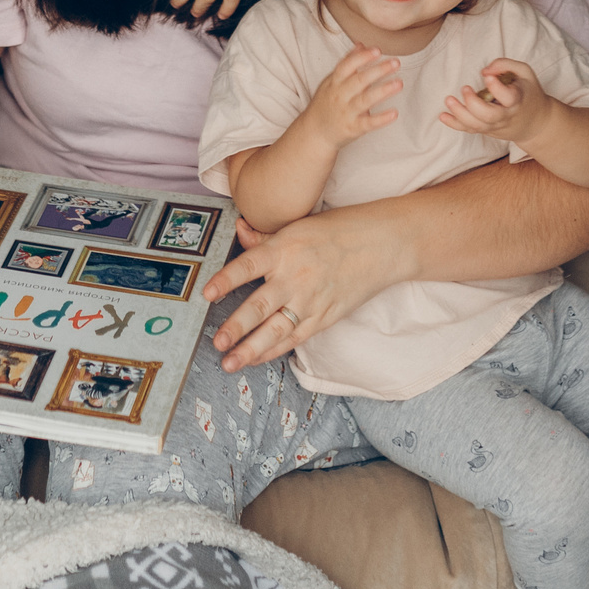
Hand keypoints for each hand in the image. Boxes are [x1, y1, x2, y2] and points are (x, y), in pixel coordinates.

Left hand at [201, 206, 407, 370]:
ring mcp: (311, 301)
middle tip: (217, 342)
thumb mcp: (297, 226)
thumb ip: (265, 237)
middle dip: (236, 327)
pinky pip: (295, 338)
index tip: (206, 294)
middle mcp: (295, 277)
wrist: (381, 244)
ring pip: (276, 330)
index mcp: (284, 249)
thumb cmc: (337, 230)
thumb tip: (238, 230)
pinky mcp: (325, 317)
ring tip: (229, 362)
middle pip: (259, 306)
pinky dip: (274, 350)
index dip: (225, 280)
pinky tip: (256, 358)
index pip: (247, 266)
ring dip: (250, 349)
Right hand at [305, 45, 402, 148]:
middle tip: (396, 63)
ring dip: (383, 91)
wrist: (315, 132)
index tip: (377, 50)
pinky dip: (381, 118)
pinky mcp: (353, 128)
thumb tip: (361, 45)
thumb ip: (347, 63)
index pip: (347, 66)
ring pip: (365, 100)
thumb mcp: (332, 81)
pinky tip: (394, 113)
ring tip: (399, 83)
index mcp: (335, 82)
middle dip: (378, 70)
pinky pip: (368, 123)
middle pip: (359, 81)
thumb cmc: (326, 104)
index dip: (362, 57)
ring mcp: (346, 112)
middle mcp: (340, 96)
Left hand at [441, 57, 549, 146]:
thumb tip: (485, 71)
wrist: (536, 122)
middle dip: (474, 104)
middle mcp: (507, 115)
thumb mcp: (525, 73)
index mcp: (518, 99)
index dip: (497, 88)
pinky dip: (455, 124)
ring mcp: (496, 125)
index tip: (487, 77)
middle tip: (465, 89)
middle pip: (490, 116)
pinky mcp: (487, 129)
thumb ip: (506, 65)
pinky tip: (443, 115)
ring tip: (449, 99)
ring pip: (477, 125)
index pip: (510, 97)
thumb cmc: (527, 92)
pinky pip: (470, 130)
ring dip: (460, 114)